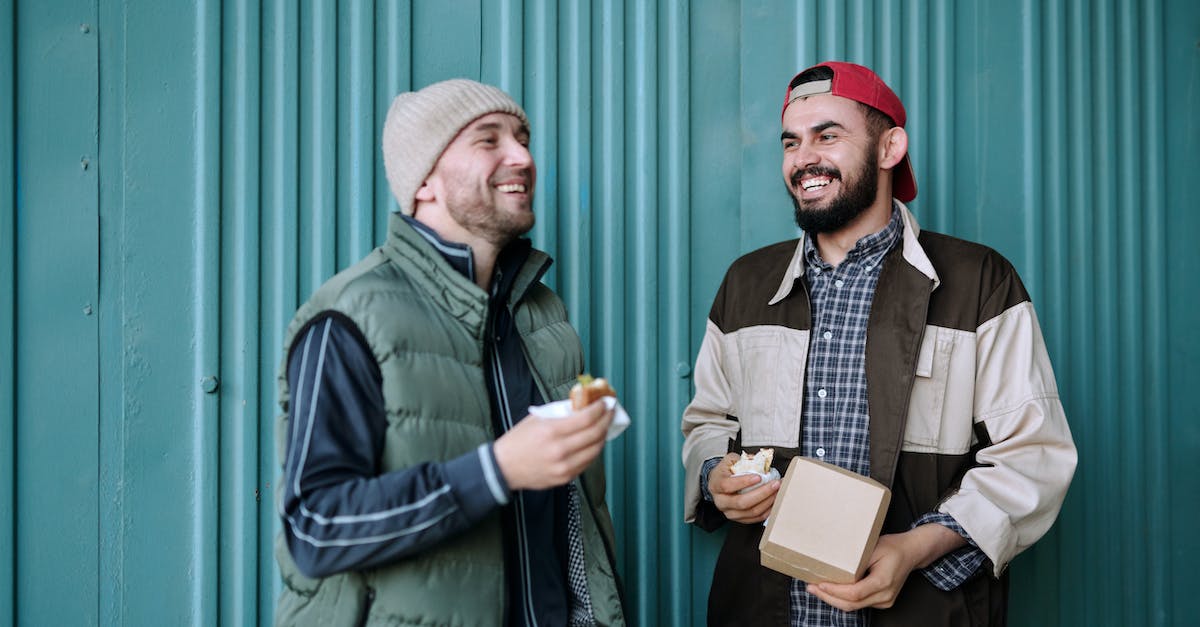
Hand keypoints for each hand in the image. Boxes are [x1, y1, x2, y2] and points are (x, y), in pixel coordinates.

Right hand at [493, 398, 613, 490]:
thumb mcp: (536, 419)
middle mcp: (560, 450)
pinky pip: (587, 463)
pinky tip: (593, 442)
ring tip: (604, 426)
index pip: (586, 418)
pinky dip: (593, 451)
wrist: (504, 468)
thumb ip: (560, 413)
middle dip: (606, 420)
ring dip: (603, 436)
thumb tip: (582, 405)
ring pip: (595, 450)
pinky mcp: (565, 477)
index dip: (600, 409)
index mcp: (551, 431)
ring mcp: (564, 466)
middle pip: (595, 434)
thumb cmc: (518, 441)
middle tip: (610, 412)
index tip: (606, 402)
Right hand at [707, 452, 779, 523]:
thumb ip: (743, 459)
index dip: (743, 482)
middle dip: (762, 493)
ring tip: (778, 491)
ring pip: (751, 512)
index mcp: (716, 484)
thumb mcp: (730, 460)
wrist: (719, 484)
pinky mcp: (739, 519)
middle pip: (741, 502)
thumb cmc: (726, 472)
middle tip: (775, 484)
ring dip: (768, 502)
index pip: (727, 485)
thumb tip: (761, 461)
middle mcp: (721, 501)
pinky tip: (774, 500)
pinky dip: (767, 510)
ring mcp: (730, 513)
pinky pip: (756, 518)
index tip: (759, 477)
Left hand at [806, 524, 966, 610]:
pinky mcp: (882, 601)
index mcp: (883, 582)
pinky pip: (859, 604)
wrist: (912, 552)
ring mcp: (885, 601)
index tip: (819, 584)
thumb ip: (856, 561)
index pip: (853, 594)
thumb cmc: (892, 546)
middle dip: (828, 598)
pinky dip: (844, 599)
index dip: (834, 591)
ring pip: (854, 607)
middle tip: (811, 587)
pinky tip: (831, 590)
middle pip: (851, 605)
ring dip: (834, 599)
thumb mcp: (872, 548)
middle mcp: (885, 596)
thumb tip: (833, 567)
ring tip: (816, 589)